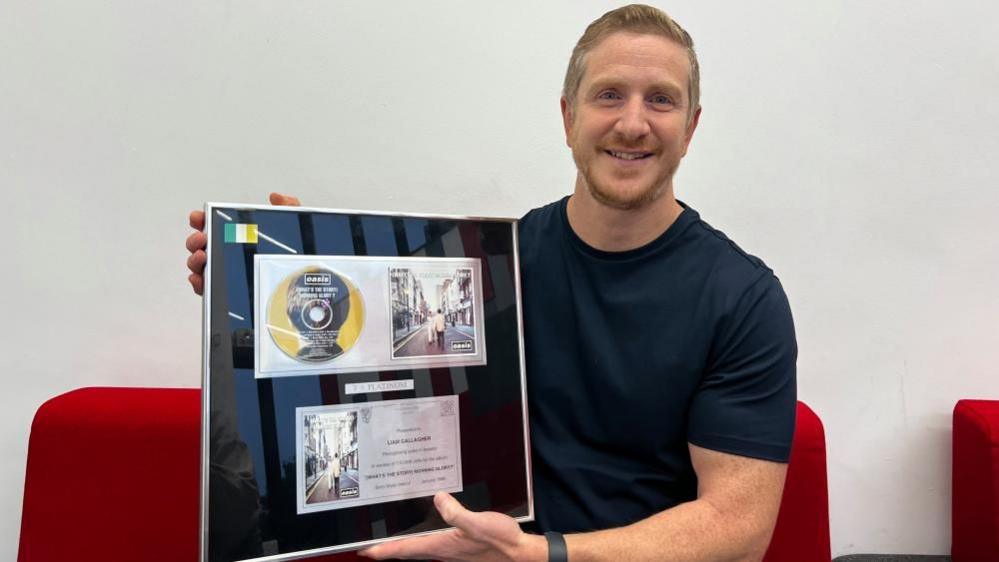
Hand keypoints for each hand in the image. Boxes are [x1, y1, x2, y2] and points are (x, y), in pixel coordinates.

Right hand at [185, 193, 300, 294]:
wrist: (305, 287)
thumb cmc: (295, 258)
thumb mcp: (294, 230)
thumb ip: (289, 209)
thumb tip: (276, 197)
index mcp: (240, 237)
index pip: (214, 226)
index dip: (202, 220)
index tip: (198, 217)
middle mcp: (229, 255)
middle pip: (201, 246)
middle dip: (195, 240)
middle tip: (202, 238)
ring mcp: (226, 274)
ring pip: (200, 267)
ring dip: (195, 261)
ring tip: (202, 257)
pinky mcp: (227, 294)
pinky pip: (206, 290)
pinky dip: (199, 284)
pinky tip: (200, 279)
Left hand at [359, 493, 545, 561]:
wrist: (520, 554)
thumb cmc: (501, 541)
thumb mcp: (479, 524)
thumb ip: (457, 513)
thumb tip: (437, 498)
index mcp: (443, 546)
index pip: (406, 549)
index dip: (383, 550)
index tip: (364, 549)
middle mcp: (443, 551)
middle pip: (408, 551)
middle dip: (387, 548)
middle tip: (368, 544)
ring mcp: (450, 551)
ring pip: (419, 548)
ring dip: (403, 544)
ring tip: (388, 536)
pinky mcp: (459, 547)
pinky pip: (432, 543)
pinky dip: (420, 538)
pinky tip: (423, 529)